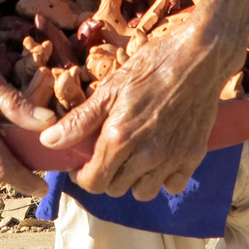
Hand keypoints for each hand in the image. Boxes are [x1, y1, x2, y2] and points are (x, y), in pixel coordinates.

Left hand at [37, 21, 242, 201]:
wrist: (200, 56)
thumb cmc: (152, 65)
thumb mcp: (111, 88)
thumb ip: (80, 120)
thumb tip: (48, 141)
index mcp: (120, 138)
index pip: (93, 182)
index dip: (82, 175)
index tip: (83, 163)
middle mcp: (146, 155)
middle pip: (115, 188)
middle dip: (107, 174)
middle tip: (109, 150)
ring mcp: (172, 158)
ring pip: (143, 192)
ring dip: (134, 179)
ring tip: (134, 154)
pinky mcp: (193, 156)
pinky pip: (172, 186)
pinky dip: (163, 177)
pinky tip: (160, 155)